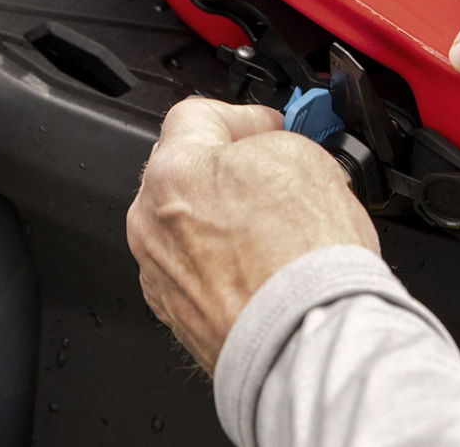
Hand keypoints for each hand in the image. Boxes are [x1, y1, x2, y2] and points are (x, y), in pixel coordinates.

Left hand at [127, 97, 377, 372]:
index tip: (265, 128)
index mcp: (173, 171)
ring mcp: (160, 272)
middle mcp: (152, 222)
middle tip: (274, 177)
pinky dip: (222, 266)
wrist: (307, 343)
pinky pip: (195, 271)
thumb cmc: (306, 263)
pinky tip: (262, 270)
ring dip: (222, 221)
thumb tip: (267, 148)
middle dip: (227, 171)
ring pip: (188, 227)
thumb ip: (271, 141)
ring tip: (274, 234)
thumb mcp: (305, 157)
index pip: (196, 116)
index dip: (241, 118)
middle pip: (184, 173)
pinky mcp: (175, 314)